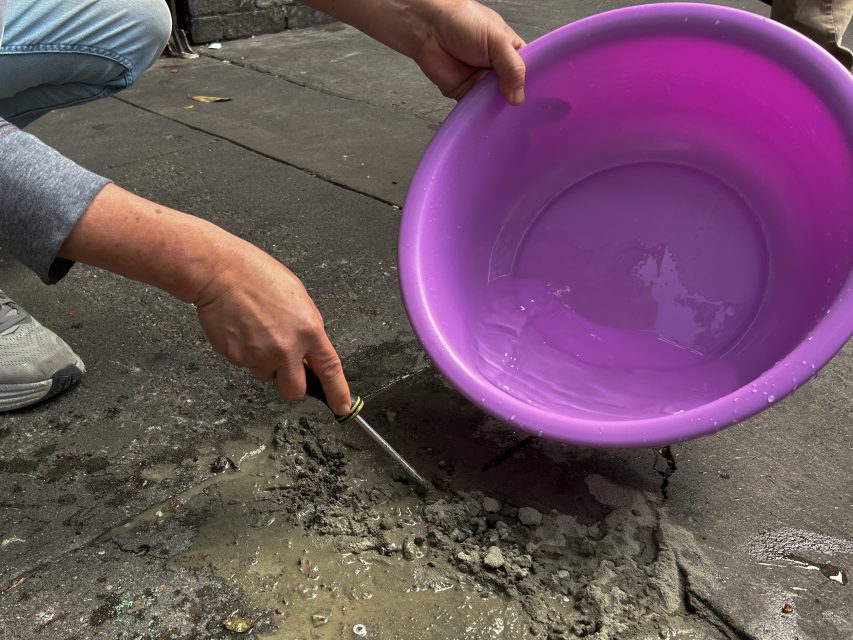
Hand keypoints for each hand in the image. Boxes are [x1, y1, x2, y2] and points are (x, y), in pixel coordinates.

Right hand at [59, 184, 352, 414]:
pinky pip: (245, 364)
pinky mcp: (236, 357)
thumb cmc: (259, 277)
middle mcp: (286, 348)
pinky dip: (244, 352)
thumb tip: (309, 353)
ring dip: (263, 362)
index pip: (330, 369)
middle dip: (290, 384)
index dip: (337, 392)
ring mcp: (259, 355)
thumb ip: (307, 330)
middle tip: (283, 367)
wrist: (221, 272)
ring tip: (256, 331)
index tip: (342, 407)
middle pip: (294, 390)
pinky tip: (242, 329)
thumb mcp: (298, 299)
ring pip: (265, 375)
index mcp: (308, 330)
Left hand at [300, 0, 525, 104]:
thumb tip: (518, 98)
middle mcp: (499, 70)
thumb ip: (512, 68)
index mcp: (512, 52)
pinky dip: (480, 115)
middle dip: (517, 104)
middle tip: (527, 119)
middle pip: (514, 93)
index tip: (546, 105)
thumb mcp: (497, 40)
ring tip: (509, 124)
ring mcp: (482, 84)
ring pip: (496, 104)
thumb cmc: (463, 21)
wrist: (428, 28)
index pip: (530, 73)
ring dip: (499, 112)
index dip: (536, 87)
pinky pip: (477, 110)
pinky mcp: (465, 95)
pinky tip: (488, 122)